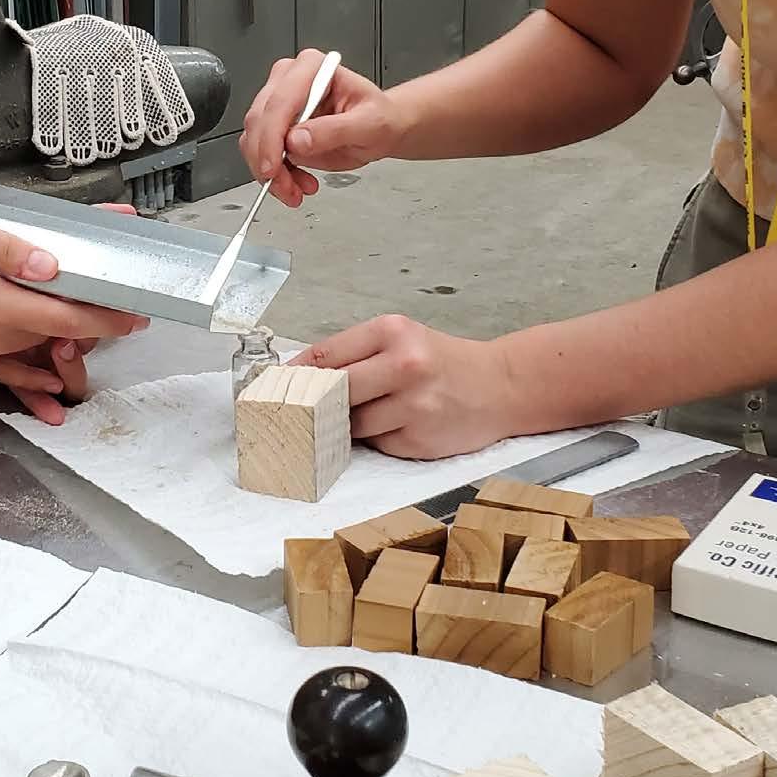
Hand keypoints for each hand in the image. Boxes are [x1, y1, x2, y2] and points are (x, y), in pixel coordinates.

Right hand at [0, 201, 132, 421]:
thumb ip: (6, 247)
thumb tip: (52, 266)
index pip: (63, 320)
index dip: (105, 319)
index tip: (136, 315)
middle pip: (50, 340)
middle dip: (90, 328)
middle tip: (120, 311)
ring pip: (26, 358)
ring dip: (61, 350)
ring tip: (94, 339)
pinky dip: (25, 377)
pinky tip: (45, 379)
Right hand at [239, 49, 401, 206]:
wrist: (380, 130)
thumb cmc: (378, 118)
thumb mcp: (368, 124)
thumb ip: (334, 130)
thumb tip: (297, 140)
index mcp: (313, 68)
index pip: (281, 101)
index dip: (271, 136)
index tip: (273, 167)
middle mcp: (290, 80)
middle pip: (260, 120)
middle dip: (268, 160)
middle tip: (285, 186)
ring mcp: (280, 103)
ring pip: (254, 139)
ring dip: (270, 171)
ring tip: (295, 189)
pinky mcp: (276, 126)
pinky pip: (260, 152)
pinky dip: (273, 174)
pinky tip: (294, 183)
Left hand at [291, 315, 517, 458]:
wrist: (500, 387)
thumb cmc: (442, 361)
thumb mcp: (401, 339)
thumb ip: (356, 352)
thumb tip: (301, 374)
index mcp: (393, 332)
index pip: (327, 354)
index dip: (297, 373)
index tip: (277, 384)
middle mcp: (404, 366)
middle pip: (334, 391)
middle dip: (317, 402)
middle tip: (302, 408)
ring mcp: (414, 406)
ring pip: (352, 423)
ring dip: (348, 423)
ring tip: (366, 411)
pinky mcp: (420, 441)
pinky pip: (377, 443)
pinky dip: (377, 437)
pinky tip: (394, 424)